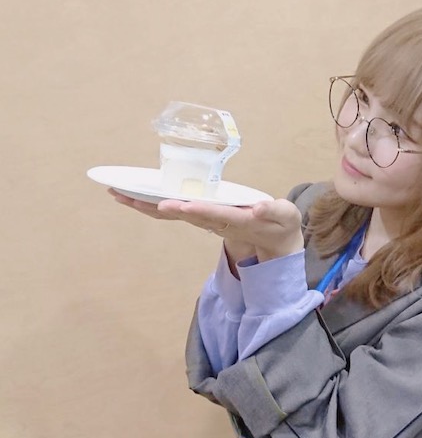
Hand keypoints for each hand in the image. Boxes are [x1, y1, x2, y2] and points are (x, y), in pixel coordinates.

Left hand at [108, 189, 302, 262]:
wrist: (275, 243)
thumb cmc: (281, 225)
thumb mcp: (285, 216)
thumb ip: (273, 211)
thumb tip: (257, 208)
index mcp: (238, 220)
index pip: (213, 214)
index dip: (193, 209)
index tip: (172, 206)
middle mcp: (218, 221)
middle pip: (184, 214)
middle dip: (156, 207)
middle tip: (128, 197)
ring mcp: (208, 221)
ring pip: (174, 214)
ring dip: (146, 206)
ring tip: (119, 194)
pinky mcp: (203, 217)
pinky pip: (174, 211)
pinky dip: (153, 205)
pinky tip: (133, 198)